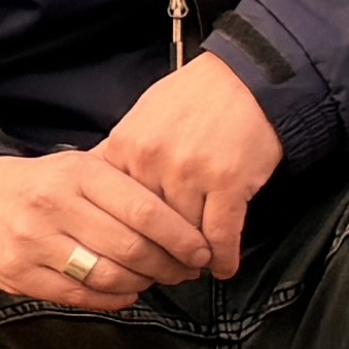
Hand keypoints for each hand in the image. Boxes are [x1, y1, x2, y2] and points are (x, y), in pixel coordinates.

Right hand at [0, 149, 214, 311]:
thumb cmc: (39, 184)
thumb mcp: (78, 166)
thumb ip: (124, 186)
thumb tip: (186, 220)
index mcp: (76, 173)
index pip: (145, 209)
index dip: (181, 237)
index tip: (201, 251)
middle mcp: (53, 205)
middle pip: (131, 247)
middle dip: (169, 266)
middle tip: (185, 271)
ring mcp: (32, 242)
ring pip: (107, 276)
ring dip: (143, 284)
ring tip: (155, 281)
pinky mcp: (18, 274)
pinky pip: (81, 296)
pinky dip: (113, 298)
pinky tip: (125, 292)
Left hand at [93, 53, 283, 279]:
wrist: (248, 77)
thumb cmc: (197, 95)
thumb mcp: (144, 114)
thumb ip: (123, 151)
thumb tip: (101, 183)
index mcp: (127, 146)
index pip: (115, 208)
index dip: (124, 236)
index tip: (131, 252)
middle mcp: (153, 162)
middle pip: (147, 228)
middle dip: (158, 255)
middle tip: (166, 271)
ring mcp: (190, 174)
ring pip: (184, 236)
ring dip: (193, 258)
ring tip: (196, 268)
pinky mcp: (227, 183)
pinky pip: (221, 235)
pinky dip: (224, 257)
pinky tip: (223, 267)